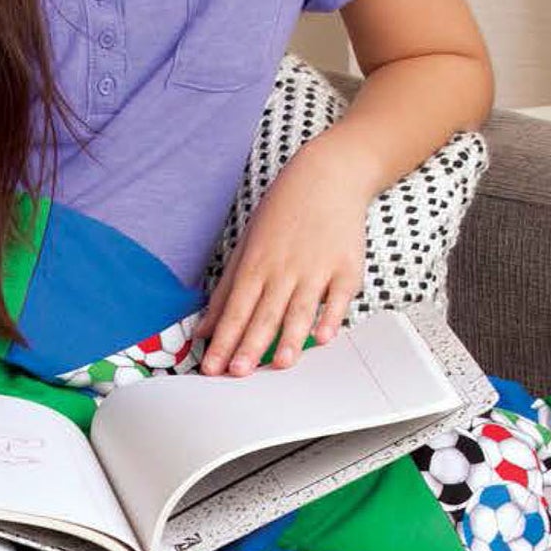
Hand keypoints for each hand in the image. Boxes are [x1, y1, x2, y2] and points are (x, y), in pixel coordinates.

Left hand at [196, 141, 370, 374]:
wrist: (327, 176)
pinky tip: (324, 337)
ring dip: (289, 338)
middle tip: (237, 373)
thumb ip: (226, 291)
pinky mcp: (347, 267)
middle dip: (249, 345)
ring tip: (279, 364)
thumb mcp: (246, 246)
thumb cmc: (283, 213)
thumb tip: (203, 328)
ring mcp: (316, 268)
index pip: (234, 310)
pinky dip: (331, 316)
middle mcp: (283, 269)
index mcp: (256, 265)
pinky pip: (338, 297)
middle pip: (264, 313)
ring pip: (300, 309)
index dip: (222, 340)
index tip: (211, 367)